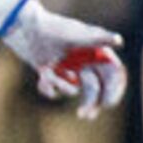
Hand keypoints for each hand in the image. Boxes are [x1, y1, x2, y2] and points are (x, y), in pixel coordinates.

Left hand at [0, 0, 126, 117]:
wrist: (24, 27)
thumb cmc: (52, 27)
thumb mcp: (74, 34)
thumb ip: (97, 38)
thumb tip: (118, 40)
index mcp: (96, 52)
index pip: (113, 75)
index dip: (113, 90)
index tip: (106, 103)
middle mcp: (85, 62)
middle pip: (96, 87)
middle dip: (91, 102)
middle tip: (84, 115)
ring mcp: (70, 69)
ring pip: (73, 89)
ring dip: (60, 85)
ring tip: (47, 74)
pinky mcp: (54, 74)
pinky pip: (56, 91)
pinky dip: (48, 87)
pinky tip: (41, 74)